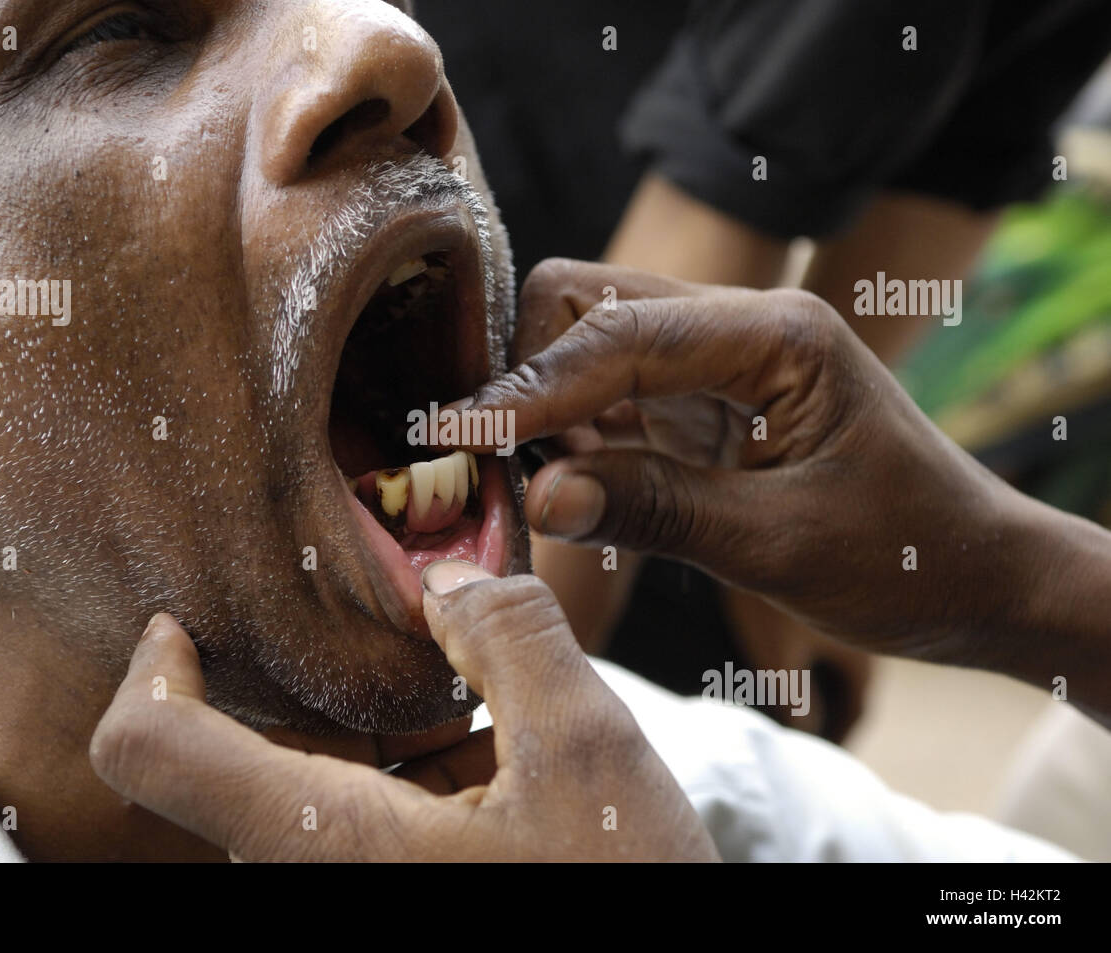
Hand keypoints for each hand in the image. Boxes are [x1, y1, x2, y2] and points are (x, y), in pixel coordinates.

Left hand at [89, 563, 718, 861]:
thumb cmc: (623, 903)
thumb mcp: (588, 753)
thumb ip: (512, 638)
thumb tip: (451, 580)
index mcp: (322, 841)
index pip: (153, 747)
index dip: (150, 666)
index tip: (181, 619)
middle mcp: (309, 874)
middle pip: (248, 747)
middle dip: (322, 670)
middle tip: (404, 621)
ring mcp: (348, 888)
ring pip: (318, 779)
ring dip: (386, 719)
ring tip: (476, 685)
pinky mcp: (392, 894)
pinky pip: (364, 818)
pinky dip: (414, 768)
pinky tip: (495, 748)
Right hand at [453, 258, 1032, 666]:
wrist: (974, 576)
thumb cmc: (906, 556)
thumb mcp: (780, 544)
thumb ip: (657, 511)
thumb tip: (537, 500)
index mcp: (775, 335)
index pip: (618, 334)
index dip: (530, 389)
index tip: (457, 436)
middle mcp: (740, 326)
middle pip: (584, 299)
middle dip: (530, 374)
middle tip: (503, 465)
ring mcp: (717, 361)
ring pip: (586, 341)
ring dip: (546, 408)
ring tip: (537, 487)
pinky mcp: (703, 402)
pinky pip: (609, 396)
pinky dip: (572, 437)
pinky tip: (571, 489)